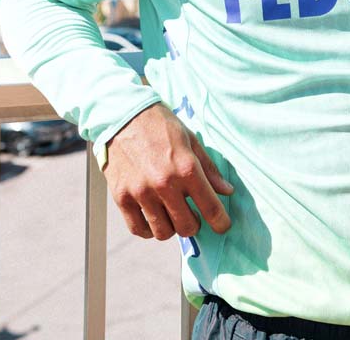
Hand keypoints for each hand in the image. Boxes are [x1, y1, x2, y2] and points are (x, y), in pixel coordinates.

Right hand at [103, 102, 232, 239]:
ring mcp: (141, 193)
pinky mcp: (122, 197)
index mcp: (186, 168)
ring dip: (172, 227)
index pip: (210, 207)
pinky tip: (153, 217)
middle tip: (193, 215)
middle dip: (195, 225)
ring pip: (163, 232)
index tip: (223, 226)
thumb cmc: (160, 125)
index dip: (220, 222)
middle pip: (186, 227)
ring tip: (172, 214)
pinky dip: (149, 229)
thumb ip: (208, 168)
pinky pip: (138, 229)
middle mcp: (164, 184)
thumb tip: (227, 191)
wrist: (123, 116)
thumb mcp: (190, 140)